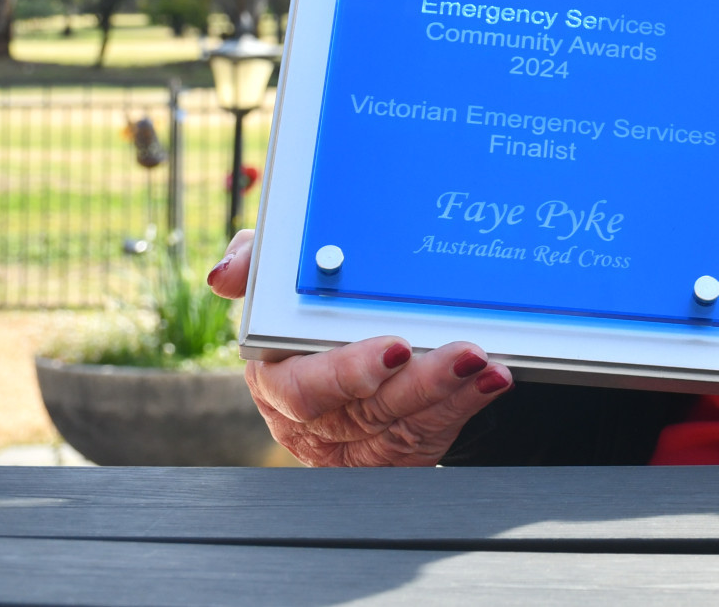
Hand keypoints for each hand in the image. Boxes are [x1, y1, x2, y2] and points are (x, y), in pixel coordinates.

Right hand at [207, 230, 512, 466]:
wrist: (348, 333)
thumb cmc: (307, 307)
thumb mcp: (277, 278)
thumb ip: (255, 265)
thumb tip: (226, 275)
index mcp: (276, 376)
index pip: (303, 387)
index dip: (348, 373)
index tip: (395, 349)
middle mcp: (314, 418)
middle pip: (365, 412)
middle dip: (419, 384)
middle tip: (462, 355)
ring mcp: (355, 441)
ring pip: (404, 425)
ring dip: (452, 391)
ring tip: (485, 360)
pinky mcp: (393, 453)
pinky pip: (430, 437)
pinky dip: (465, 406)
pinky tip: (492, 380)